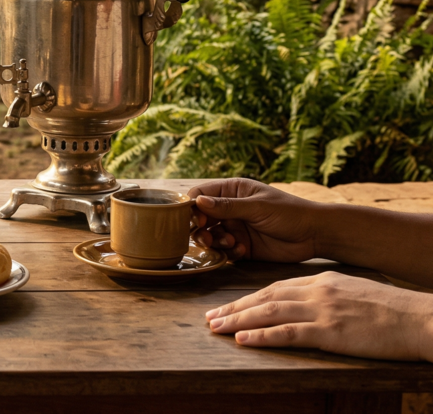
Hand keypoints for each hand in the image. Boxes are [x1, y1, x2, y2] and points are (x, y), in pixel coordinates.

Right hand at [187, 179, 321, 262]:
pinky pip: (223, 251)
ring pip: (209, 236)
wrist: (315, 235)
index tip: (198, 219)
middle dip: (201, 228)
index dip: (193, 207)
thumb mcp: (257, 207)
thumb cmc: (289, 212)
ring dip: (214, 241)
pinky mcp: (241, 246)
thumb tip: (198, 202)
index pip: (200, 195)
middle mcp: (229, 209)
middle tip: (208, 236)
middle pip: (200, 218)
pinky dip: (228, 252)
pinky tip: (242, 249)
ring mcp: (235, 228)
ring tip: (230, 242)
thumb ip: (227, 207)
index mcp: (232, 191)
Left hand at [206, 272, 432, 361]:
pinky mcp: (330, 331)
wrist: (419, 318)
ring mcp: (322, 311)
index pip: (275, 287)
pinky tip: (243, 340)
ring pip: (268, 313)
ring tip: (216, 328)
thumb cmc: (391, 310)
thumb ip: (327, 296)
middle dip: (234, 308)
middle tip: (209, 318)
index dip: (248, 297)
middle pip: (264, 298)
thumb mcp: (353, 293)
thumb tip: (308, 306)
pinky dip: (262, 336)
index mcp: (322, 281)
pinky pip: (287, 333)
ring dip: (238, 321)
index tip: (228, 306)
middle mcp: (316, 292)